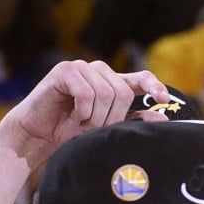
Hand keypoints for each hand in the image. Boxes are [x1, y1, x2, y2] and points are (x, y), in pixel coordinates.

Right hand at [0, 60, 169, 169]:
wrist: (39, 135)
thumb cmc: (71, 131)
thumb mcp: (107, 128)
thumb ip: (133, 120)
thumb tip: (164, 118)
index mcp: (112, 82)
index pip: (141, 78)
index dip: (154, 86)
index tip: (164, 100)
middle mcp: (99, 71)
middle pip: (122, 92)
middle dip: (111, 117)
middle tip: (93, 127)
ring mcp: (82, 67)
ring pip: (105, 93)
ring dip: (94, 116)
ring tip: (81, 122)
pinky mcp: (65, 70)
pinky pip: (87, 92)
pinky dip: (82, 110)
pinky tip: (73, 115)